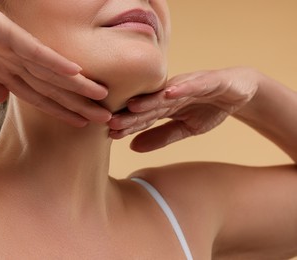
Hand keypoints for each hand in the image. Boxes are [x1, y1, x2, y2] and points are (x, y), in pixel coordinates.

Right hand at [0, 0, 110, 126]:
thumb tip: (1, 99)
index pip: (37, 94)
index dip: (60, 109)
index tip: (81, 121)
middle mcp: (10, 58)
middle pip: (51, 87)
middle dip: (78, 104)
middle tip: (105, 119)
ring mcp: (8, 45)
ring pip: (49, 72)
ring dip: (77, 88)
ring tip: (103, 100)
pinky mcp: (1, 32)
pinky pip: (33, 50)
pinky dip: (54, 63)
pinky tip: (76, 74)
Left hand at [109, 67, 259, 151]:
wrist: (240, 91)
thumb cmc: (209, 108)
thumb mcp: (186, 128)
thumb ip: (161, 136)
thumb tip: (132, 147)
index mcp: (166, 104)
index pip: (144, 117)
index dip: (129, 125)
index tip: (110, 134)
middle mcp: (173, 92)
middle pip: (150, 104)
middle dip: (131, 114)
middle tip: (111, 122)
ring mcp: (190, 84)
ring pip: (167, 93)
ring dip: (150, 99)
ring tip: (132, 106)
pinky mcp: (211, 79)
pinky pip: (196, 83)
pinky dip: (184, 87)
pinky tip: (170, 93)